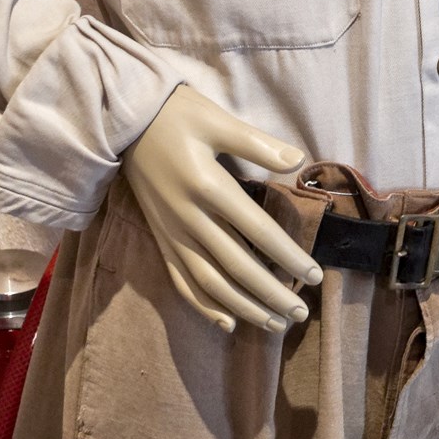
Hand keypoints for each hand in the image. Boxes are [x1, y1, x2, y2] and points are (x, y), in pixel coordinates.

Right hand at [121, 84, 322, 335]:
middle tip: (301, 313)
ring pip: (210, 283)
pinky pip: (181, 281)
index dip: (288, 257)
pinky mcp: (160, 238)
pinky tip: (227, 322)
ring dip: (244, 307)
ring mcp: (172, 233)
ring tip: (274, 323)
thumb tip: (298, 160)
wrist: (123, 122)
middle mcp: (189, 218)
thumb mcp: (217, 119)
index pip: (258, 232)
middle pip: (237, 267)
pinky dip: (203, 306)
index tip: (314, 276)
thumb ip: (257, 143)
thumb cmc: (176, 115)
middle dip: (271, 293)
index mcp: (208, 187)